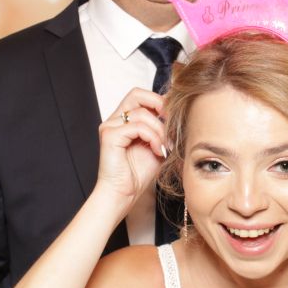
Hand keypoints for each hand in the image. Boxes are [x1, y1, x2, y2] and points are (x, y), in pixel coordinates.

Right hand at [94, 88, 166, 204]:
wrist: (124, 194)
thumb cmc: (139, 173)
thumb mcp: (158, 145)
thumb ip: (164, 128)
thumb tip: (178, 111)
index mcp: (124, 120)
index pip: (142, 96)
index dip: (160, 101)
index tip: (176, 116)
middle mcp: (115, 120)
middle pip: (137, 94)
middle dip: (159, 105)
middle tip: (171, 122)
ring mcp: (110, 126)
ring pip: (141, 113)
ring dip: (159, 130)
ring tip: (164, 146)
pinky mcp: (109, 135)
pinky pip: (137, 126)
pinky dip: (152, 137)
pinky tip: (157, 151)